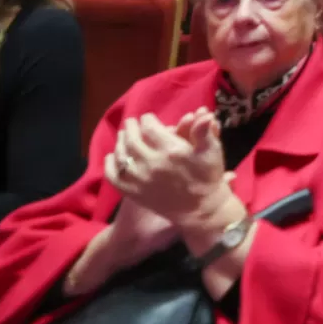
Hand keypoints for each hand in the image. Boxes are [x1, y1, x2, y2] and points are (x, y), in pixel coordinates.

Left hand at [106, 111, 230, 227]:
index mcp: (171, 150)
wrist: (201, 209)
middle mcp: (152, 163)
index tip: (148, 118)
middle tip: (131, 122)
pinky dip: (110, 164)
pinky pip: (114, 176)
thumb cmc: (208, 177)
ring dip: (120, 142)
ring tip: (123, 135)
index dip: (147, 120)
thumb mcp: (212, 151)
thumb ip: (203, 132)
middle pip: (132, 139)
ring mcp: (140, 179)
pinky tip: (112, 157)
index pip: (150, 127)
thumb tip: (203, 114)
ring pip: (121, 155)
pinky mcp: (134, 193)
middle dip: (130, 128)